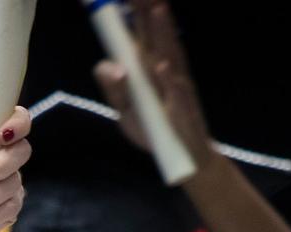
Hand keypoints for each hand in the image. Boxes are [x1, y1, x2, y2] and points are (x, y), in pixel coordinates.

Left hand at [93, 0, 214, 168]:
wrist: (181, 157)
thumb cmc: (152, 130)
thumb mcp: (124, 110)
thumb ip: (113, 87)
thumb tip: (108, 64)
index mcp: (147, 68)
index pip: (140, 35)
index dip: (136, 13)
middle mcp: (164, 71)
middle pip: (156, 37)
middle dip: (148, 12)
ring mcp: (175, 88)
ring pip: (169, 56)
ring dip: (163, 33)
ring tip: (156, 9)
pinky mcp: (182, 111)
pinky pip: (175, 95)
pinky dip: (169, 81)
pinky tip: (162, 67)